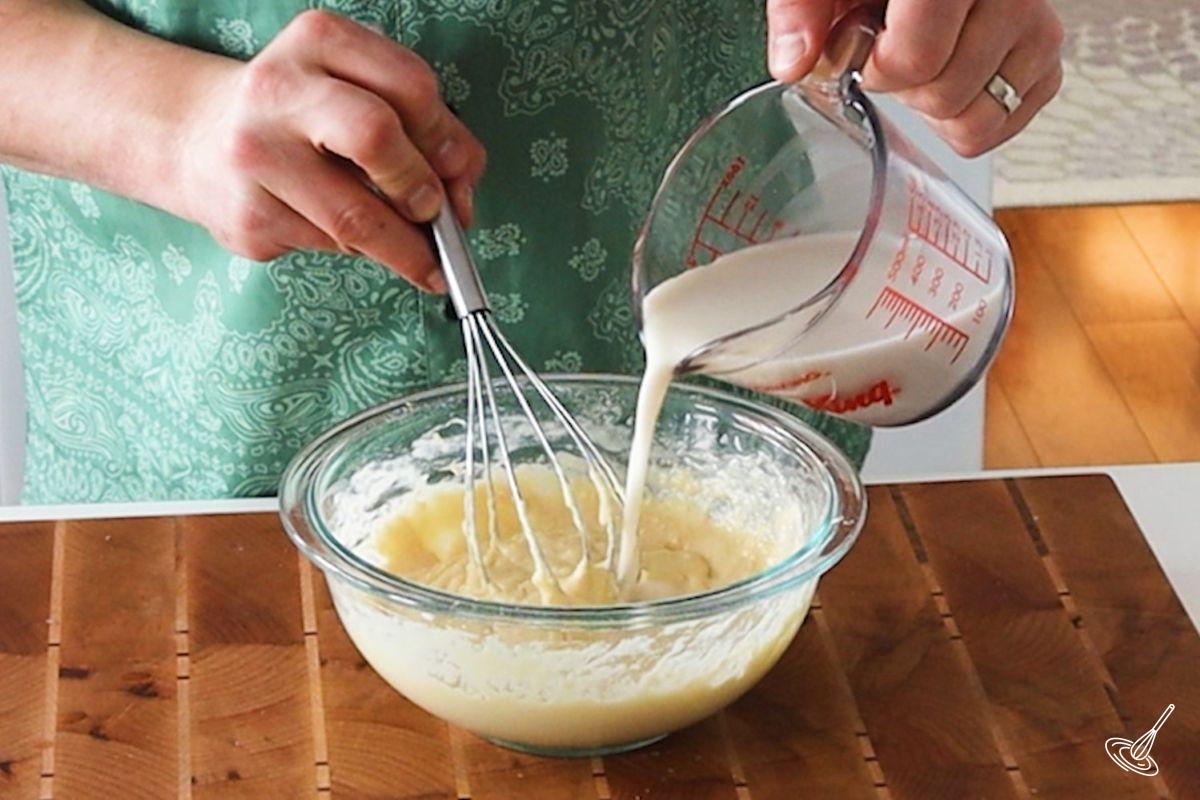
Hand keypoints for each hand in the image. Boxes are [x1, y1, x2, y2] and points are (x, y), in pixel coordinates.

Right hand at [178, 10, 485, 290]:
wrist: (193, 137)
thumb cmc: (303, 116)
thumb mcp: (357, 90)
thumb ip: (421, 128)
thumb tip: (462, 196)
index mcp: (319, 40)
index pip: (411, 86)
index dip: (447, 140)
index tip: (458, 174)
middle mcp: (279, 90)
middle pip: (376, 136)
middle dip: (421, 189)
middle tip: (434, 215)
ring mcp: (255, 156)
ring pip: (355, 218)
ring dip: (403, 247)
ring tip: (420, 258)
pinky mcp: (247, 217)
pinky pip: (328, 246)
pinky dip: (356, 251)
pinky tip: (345, 234)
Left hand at [767, 0, 1063, 156]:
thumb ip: (801, 9)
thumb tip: (793, 62)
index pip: (916, 59)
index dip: (878, 70)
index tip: (865, 51)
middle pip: (947, 95)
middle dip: (905, 88)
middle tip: (893, 51)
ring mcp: (1035, 23)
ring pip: (982, 117)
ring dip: (937, 106)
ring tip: (924, 61)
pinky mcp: (1045, 53)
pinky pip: (1008, 120)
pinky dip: (970, 115)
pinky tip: (949, 77)